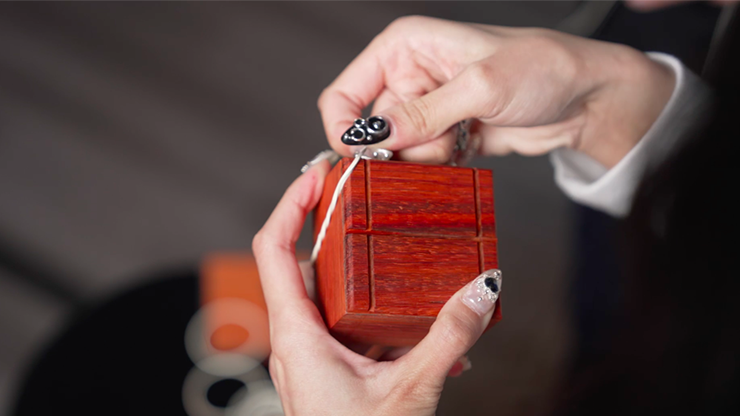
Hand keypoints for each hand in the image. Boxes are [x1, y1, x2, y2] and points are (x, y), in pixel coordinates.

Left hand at [252, 163, 497, 415]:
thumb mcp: (412, 390)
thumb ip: (449, 337)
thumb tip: (483, 288)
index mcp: (296, 336)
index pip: (272, 249)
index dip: (289, 204)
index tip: (319, 173)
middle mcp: (298, 339)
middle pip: (307, 262)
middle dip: (341, 228)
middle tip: (375, 198)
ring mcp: (316, 355)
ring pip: (337, 294)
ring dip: (372, 276)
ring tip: (411, 258)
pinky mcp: (336, 369)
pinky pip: (358, 327)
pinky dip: (389, 318)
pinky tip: (433, 334)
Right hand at [319, 16, 674, 167]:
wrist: (584, 98)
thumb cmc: (541, 68)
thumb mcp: (481, 87)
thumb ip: (424, 114)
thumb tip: (373, 137)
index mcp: (404, 48)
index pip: (345, 92)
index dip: (345, 128)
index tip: (361, 158)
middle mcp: (410, 77)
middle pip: (374, 131)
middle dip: (402, 148)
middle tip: (439, 143)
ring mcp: (429, 109)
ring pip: (400, 153)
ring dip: (427, 158)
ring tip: (463, 138)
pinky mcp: (445, 135)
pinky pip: (424, 163)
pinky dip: (441, 165)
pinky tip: (469, 147)